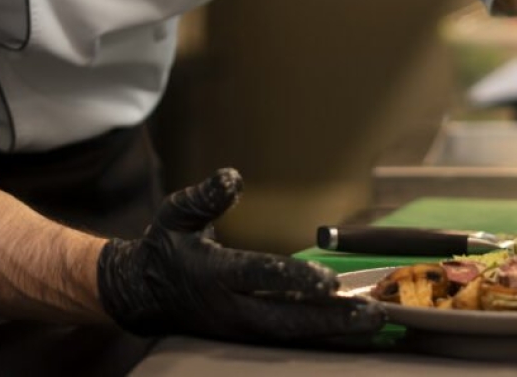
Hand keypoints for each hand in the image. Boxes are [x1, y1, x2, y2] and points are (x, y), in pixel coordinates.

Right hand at [97, 167, 382, 343]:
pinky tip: (352, 331)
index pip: (259, 276)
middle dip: (331, 319)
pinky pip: (289, 340)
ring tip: (375, 323)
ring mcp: (240, 329)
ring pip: (292, 335)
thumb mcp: (177, 213)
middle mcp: (231, 309)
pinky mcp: (248, 338)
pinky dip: (321, 337)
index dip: (294, 277)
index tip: (328, 280)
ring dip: (334, 332)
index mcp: (214, 274)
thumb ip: (205, 197)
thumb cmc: (165, 245)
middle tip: (374, 314)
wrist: (141, 295)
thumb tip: (233, 176)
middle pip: (287, 319)